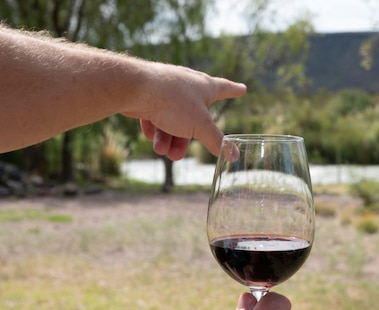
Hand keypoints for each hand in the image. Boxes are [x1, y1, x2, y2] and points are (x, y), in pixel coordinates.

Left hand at [123, 64, 246, 160]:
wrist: (136, 89)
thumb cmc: (174, 102)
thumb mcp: (199, 126)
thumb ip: (216, 141)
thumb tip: (234, 155)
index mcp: (204, 87)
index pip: (225, 88)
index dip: (234, 90)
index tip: (242, 89)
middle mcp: (187, 85)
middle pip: (193, 117)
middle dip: (186, 138)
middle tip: (178, 155)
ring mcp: (167, 89)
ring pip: (172, 119)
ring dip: (168, 138)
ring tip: (162, 151)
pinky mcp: (149, 95)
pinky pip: (156, 115)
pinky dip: (155, 128)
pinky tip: (150, 136)